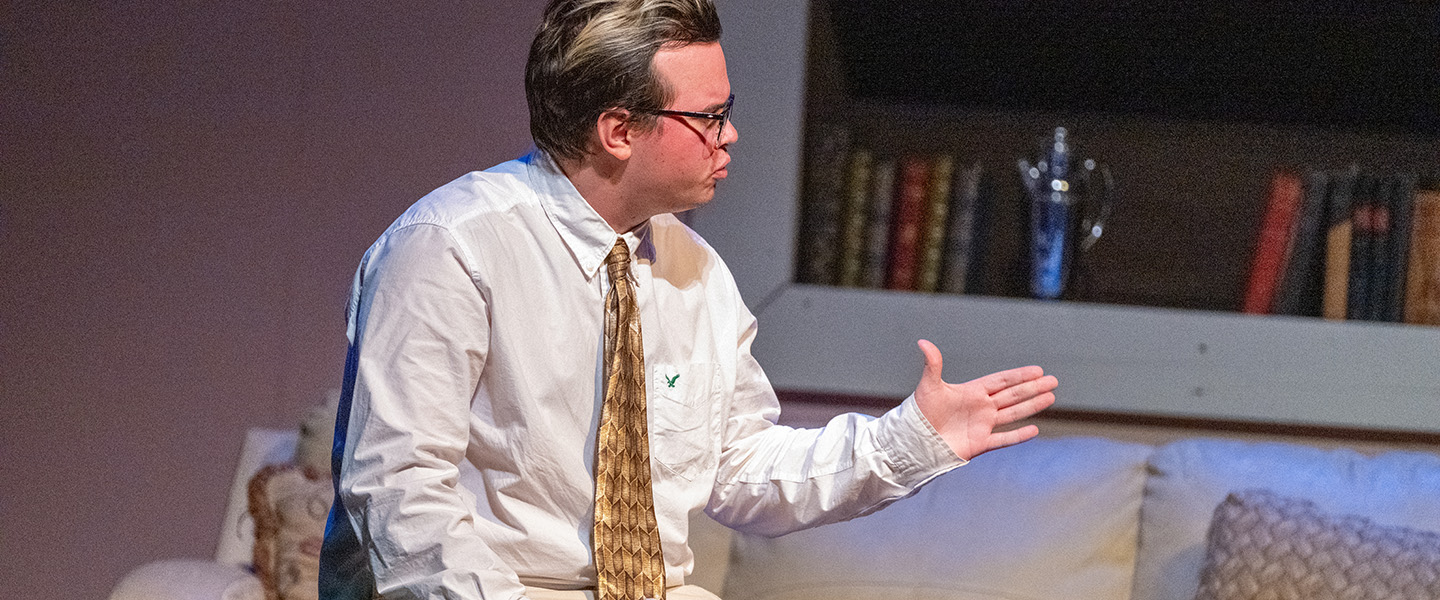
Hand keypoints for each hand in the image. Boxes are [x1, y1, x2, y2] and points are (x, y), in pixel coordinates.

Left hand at [912, 339, 1057, 460]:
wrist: (914, 440)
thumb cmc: (920, 412)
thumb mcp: (928, 386)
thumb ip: (932, 364)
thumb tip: (923, 341)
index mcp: (972, 391)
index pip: (1001, 381)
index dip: (1019, 375)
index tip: (1038, 370)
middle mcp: (981, 407)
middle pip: (1012, 395)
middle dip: (1033, 388)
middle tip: (1053, 380)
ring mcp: (982, 425)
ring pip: (1012, 414)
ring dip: (1032, 406)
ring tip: (1050, 397)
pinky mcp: (979, 444)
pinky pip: (1003, 439)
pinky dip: (1018, 435)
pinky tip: (1034, 429)